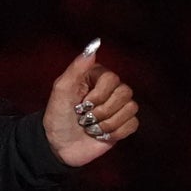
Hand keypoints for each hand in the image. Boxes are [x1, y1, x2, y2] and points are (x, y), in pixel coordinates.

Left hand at [40, 43, 138, 169]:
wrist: (58, 146)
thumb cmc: (57, 116)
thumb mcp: (61, 90)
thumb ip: (77, 67)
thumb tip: (94, 45)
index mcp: (97, 76)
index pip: (112, 79)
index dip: (99, 95)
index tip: (82, 105)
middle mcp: (110, 89)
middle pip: (125, 92)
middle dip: (102, 111)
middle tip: (85, 118)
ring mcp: (117, 107)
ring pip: (131, 108)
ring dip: (108, 123)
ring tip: (92, 128)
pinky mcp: (122, 125)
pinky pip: (133, 124)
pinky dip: (116, 132)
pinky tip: (102, 135)